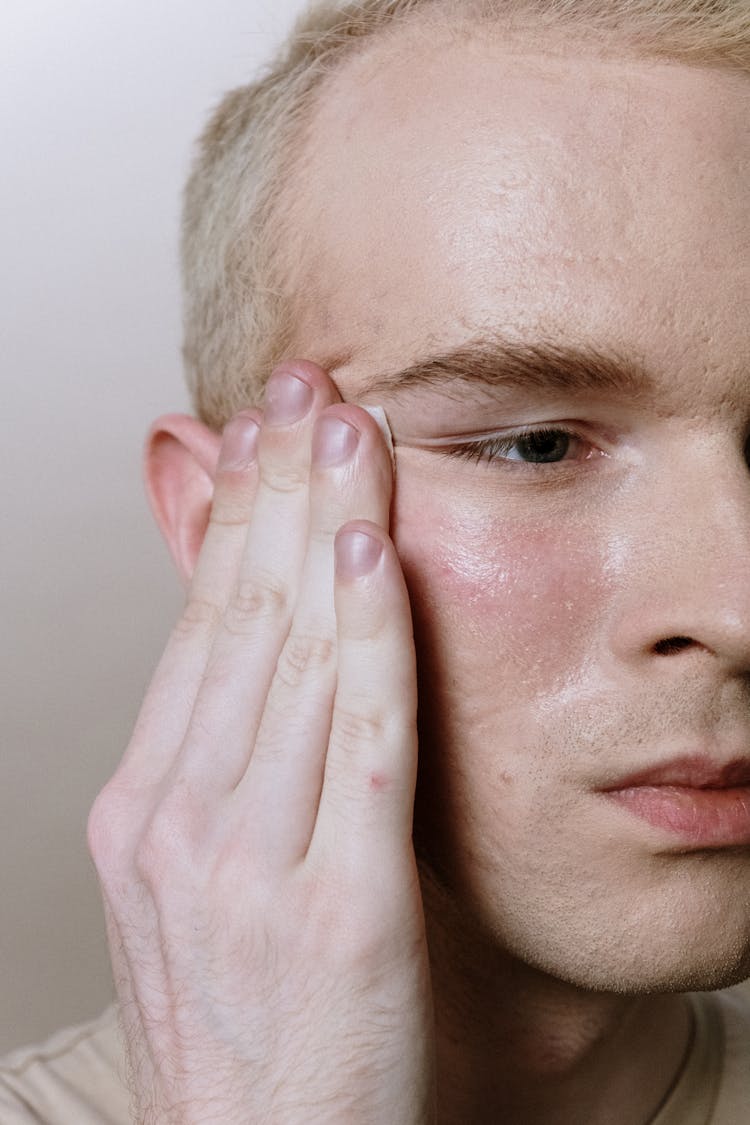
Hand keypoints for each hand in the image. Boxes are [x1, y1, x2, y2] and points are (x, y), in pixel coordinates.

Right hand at [87, 362, 435, 1123]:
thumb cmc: (246, 1027)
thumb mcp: (200, 881)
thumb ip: (225, 760)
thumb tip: (252, 651)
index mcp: (144, 809)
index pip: (198, 626)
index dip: (233, 516)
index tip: (261, 430)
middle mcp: (180, 822)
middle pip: (239, 618)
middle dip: (274, 488)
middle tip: (301, 387)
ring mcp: (250, 864)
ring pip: (294, 657)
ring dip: (322, 527)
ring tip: (342, 428)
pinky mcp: (338, 906)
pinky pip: (359, 739)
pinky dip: (367, 636)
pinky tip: (373, 553)